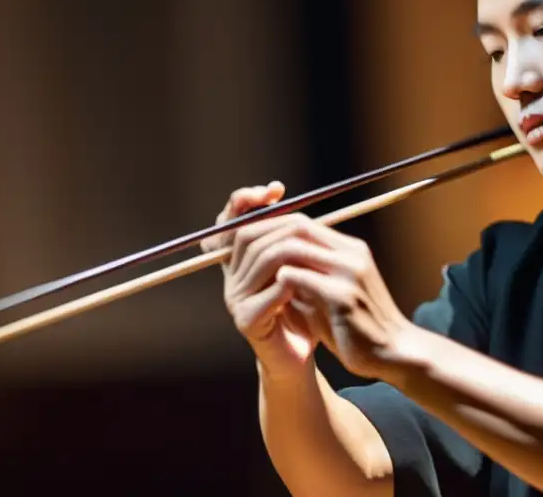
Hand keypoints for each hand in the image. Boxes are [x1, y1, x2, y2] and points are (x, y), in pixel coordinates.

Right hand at [202, 183, 320, 380]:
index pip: (228, 220)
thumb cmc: (302, 305)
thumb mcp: (297, 262)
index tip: (275, 189)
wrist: (303, 352)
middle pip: (245, 235)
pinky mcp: (247, 320)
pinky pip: (270, 291)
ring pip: (260, 260)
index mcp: (239, 260)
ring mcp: (235, 299)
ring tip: (314, 247)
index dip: (243, 201)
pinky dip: (292, 281)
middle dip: (276, 222)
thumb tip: (277, 190)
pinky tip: (309, 280)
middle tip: (305, 219)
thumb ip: (288, 233)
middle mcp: (231, 276)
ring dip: (290, 249)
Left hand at [228, 214, 414, 381]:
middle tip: (242, 256)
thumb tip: (276, 270)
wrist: (395, 353)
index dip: (273, 230)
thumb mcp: (333, 295)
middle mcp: (352, 254)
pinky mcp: (345, 297)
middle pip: (299, 228)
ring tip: (251, 276)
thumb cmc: (359, 328)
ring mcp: (350, 272)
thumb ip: (309, 278)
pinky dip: (281, 282)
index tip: (248, 245)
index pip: (304, 223)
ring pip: (298, 248)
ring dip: (269, 261)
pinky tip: (269, 294)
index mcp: (351, 250)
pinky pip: (303, 278)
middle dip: (266, 239)